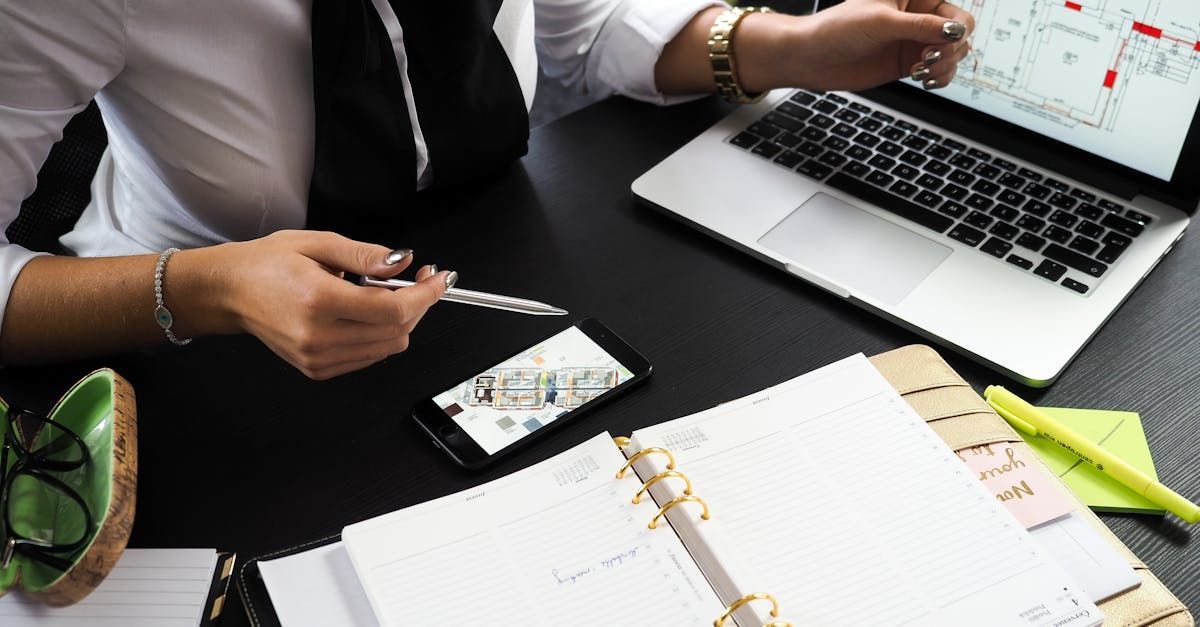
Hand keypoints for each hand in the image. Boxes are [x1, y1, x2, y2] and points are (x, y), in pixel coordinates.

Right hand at [211, 230, 453, 379]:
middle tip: (420, 279)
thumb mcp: (318, 243)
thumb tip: (403, 262)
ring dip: (401, 321)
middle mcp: (319, 336)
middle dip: (418, 304)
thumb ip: (366, 255)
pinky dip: (380, 335)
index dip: (425, 295)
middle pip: (397, 331)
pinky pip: (369, 356)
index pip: (393, 310)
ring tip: (386, 293)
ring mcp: (318, 358)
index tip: (440, 279)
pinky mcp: (318, 369)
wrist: (231, 292)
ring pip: (388, 347)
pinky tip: (367, 313)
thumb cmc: (268, 264)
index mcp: (319, 300)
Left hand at [746, 0, 975, 92]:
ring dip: (945, 65)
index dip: (957, 28)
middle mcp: (917, 18)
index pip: (954, 12)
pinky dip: (938, 78)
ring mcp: (913, 42)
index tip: (944, 41)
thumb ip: (920, 26)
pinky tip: (924, 80)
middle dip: (950, 49)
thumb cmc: (838, 29)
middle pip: (958, 34)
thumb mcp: (882, 22)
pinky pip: (937, 71)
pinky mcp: (906, 63)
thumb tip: (955, 30)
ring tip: (922, 71)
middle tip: (927, 59)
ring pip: (951, 54)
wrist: (812, 58)